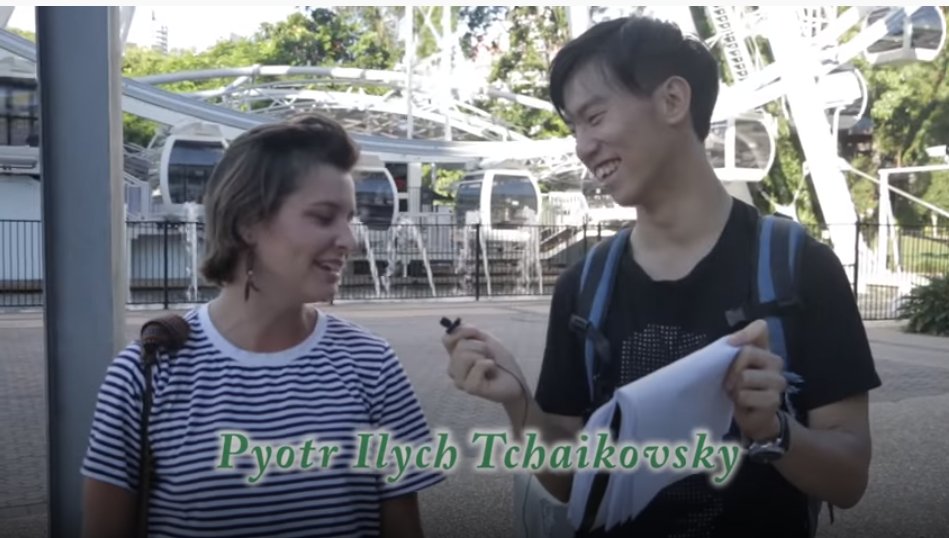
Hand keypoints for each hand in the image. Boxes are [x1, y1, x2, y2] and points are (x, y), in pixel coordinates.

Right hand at [441, 323, 526, 404]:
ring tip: (490, 364)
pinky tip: (492, 370)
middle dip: (480, 346)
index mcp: (456, 356)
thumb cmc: (500, 361)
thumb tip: (455, 326)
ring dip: (483, 356)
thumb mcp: (486, 340)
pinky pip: (477, 366)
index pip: (446, 339)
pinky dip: (489, 364)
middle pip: (459, 346)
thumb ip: (469, 331)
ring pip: (464, 356)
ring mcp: (460, 380)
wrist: (516, 379)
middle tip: (489, 355)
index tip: (476, 332)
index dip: (460, 332)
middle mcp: (454, 369)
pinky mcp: (470, 388)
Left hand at [725, 320, 786, 440]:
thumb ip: (733, 347)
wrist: (751, 416)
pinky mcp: (774, 400)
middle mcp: (776, 361)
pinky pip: (745, 396)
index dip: (744, 334)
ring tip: (737, 393)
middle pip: (747, 352)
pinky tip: (744, 405)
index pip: (760, 328)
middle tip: (729, 382)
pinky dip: (738, 401)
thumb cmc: (738, 386)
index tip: (730, 344)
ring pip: (744, 377)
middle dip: (731, 369)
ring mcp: (778, 381)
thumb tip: (732, 340)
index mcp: (764, 349)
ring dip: (734, 388)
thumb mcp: (731, 364)